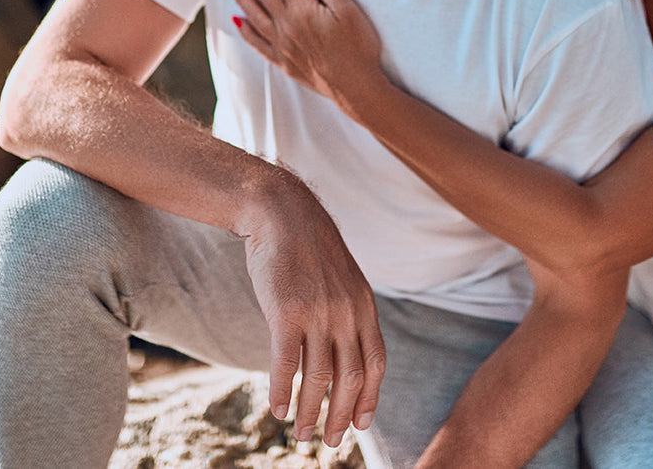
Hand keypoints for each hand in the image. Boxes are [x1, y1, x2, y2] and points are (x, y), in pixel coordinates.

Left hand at [228, 0, 385, 112]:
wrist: (355, 87)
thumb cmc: (358, 47)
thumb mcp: (348, 10)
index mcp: (303, 9)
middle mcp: (286, 25)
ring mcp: (282, 44)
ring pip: (254, 15)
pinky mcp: (282, 61)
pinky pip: (257, 43)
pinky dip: (245, 31)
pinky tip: (237, 21)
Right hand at [242, 172, 385, 447]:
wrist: (282, 211)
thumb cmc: (307, 249)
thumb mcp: (342, 279)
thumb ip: (348, 312)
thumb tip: (345, 350)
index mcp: (363, 307)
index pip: (375, 364)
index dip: (369, 399)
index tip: (360, 424)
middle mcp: (346, 313)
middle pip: (350, 379)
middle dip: (341, 416)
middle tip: (329, 442)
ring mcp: (318, 313)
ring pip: (318, 378)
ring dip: (310, 412)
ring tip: (301, 433)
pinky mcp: (286, 312)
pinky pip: (286, 363)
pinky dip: (282, 391)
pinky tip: (277, 409)